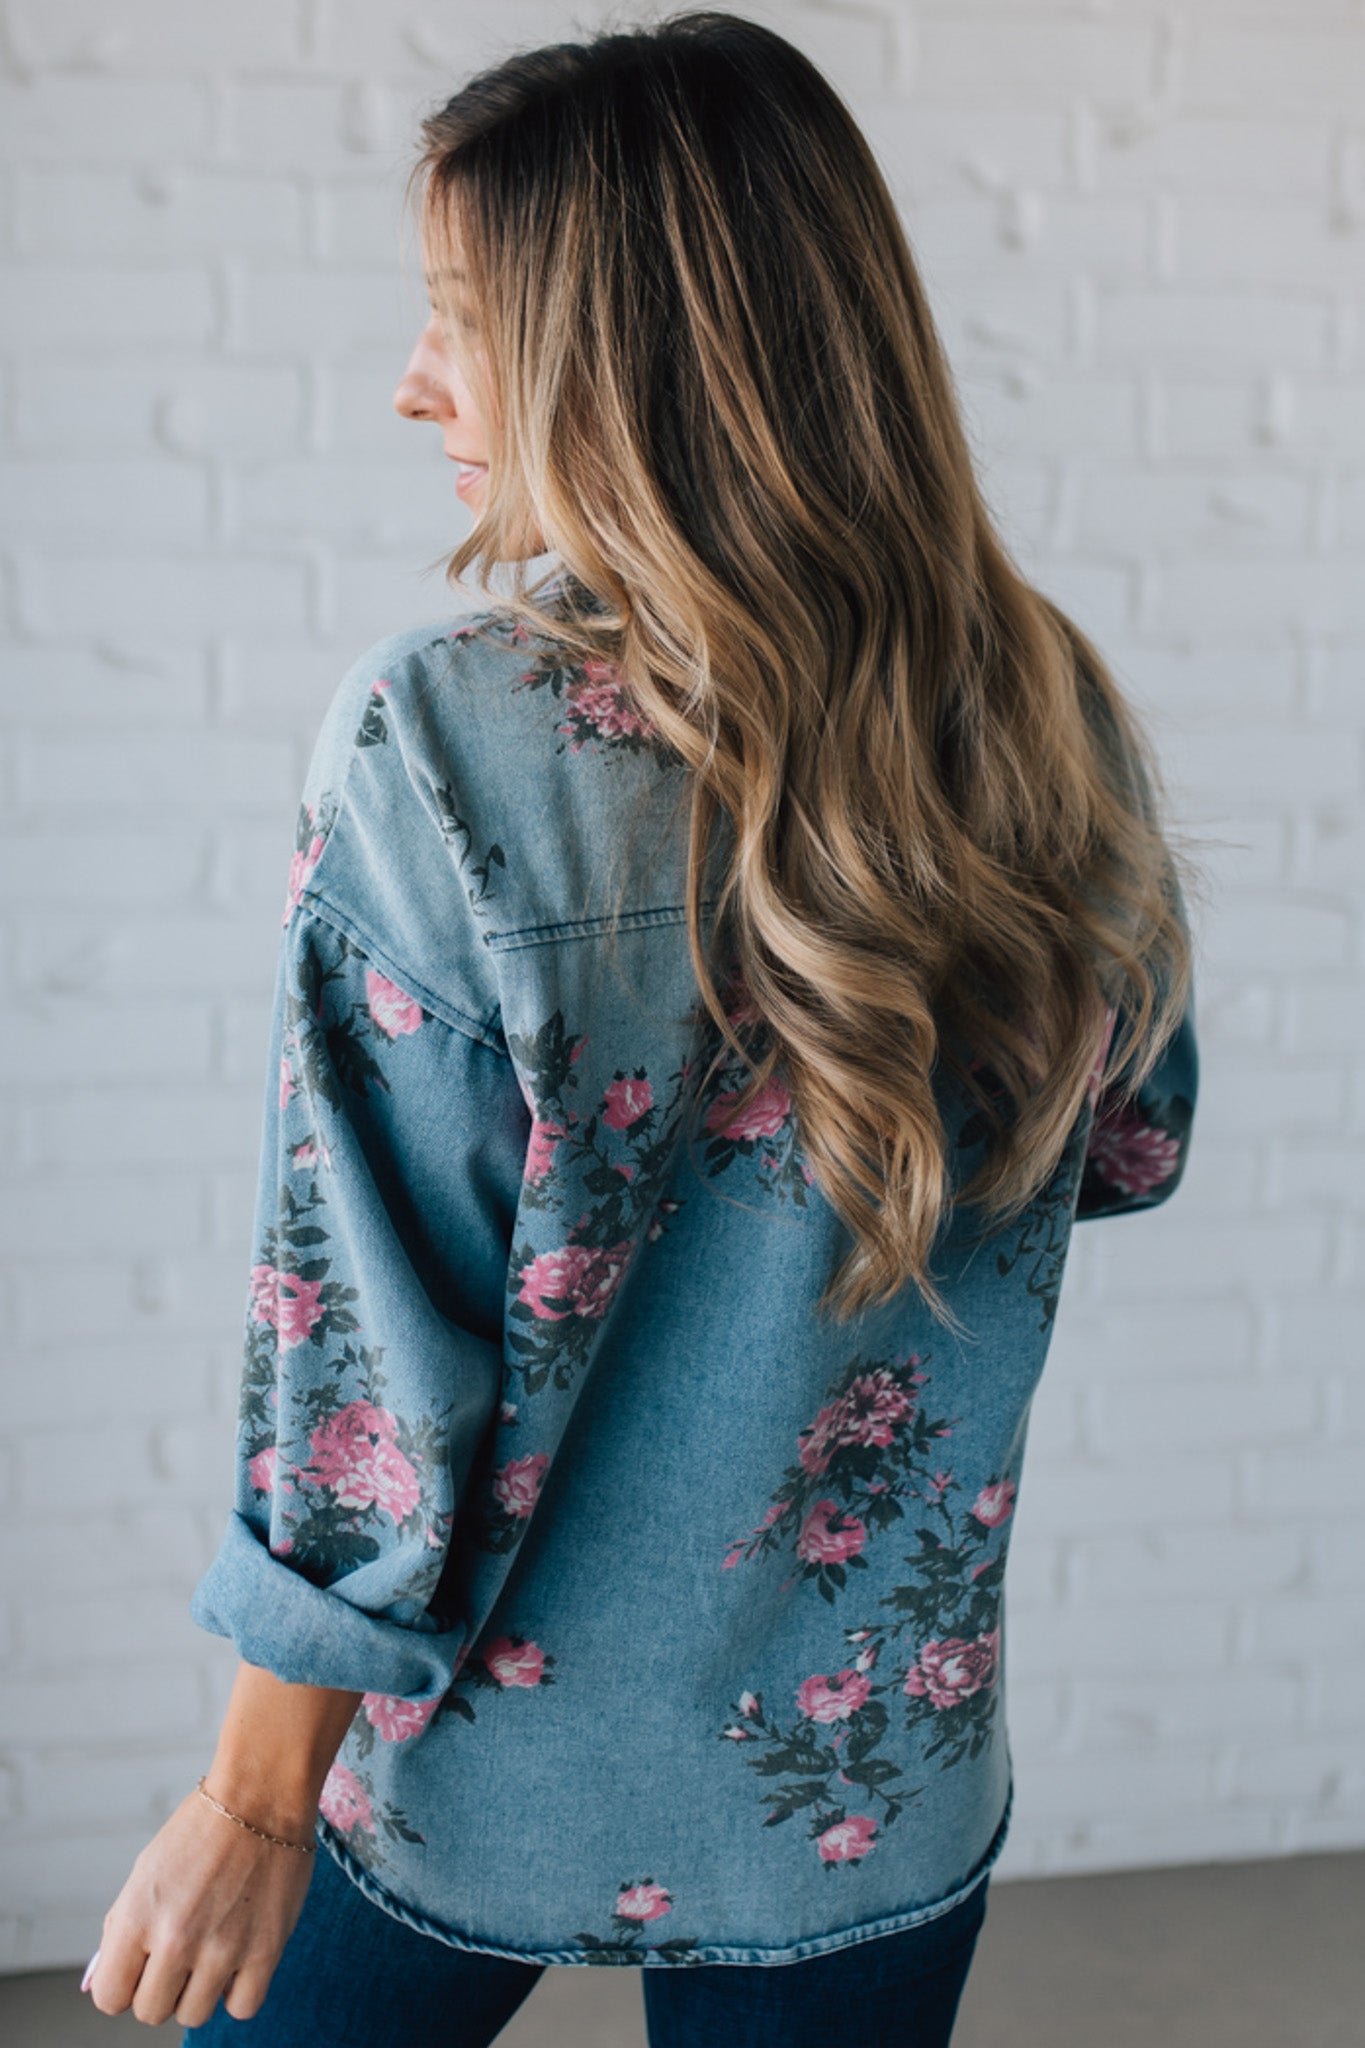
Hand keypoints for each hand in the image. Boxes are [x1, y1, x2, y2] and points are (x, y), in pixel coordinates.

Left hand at [83, 1779, 317, 2028]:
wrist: (261, 1794)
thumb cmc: (201, 1829)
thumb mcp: (145, 1873)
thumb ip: (120, 1931)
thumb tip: (99, 1983)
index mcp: (137, 1917)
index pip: (109, 1997)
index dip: (123, 1984)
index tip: (141, 1965)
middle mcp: (176, 1940)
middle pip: (150, 2012)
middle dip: (160, 1987)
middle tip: (179, 1953)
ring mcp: (222, 1949)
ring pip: (194, 2015)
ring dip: (198, 1990)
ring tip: (211, 1950)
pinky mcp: (265, 1950)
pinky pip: (241, 2007)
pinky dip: (238, 1990)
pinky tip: (238, 1958)